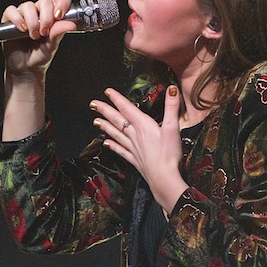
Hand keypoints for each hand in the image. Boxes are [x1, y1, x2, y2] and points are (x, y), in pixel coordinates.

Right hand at [0, 0, 76, 77]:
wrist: (25, 67)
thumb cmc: (40, 55)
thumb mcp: (52, 46)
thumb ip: (59, 33)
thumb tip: (70, 24)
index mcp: (53, 15)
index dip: (61, 3)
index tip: (59, 16)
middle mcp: (39, 12)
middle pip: (45, 1)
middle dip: (46, 17)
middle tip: (45, 32)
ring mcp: (25, 14)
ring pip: (28, 5)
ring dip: (32, 21)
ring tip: (33, 36)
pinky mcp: (10, 19)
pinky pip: (12, 10)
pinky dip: (17, 19)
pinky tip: (21, 30)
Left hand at [91, 85, 188, 214]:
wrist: (164, 178)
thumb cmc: (169, 154)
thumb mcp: (173, 127)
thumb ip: (171, 107)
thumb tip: (171, 88)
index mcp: (143, 125)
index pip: (127, 108)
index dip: (117, 99)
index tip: (107, 91)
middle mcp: (135, 136)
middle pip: (117, 120)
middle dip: (105, 110)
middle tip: (93, 104)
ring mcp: (133, 148)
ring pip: (116, 134)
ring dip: (105, 126)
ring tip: (95, 121)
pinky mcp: (134, 159)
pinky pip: (121, 150)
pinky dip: (113, 146)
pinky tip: (106, 143)